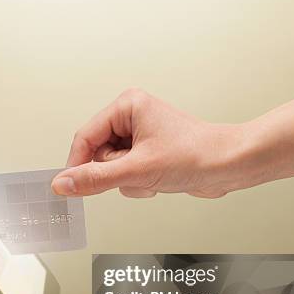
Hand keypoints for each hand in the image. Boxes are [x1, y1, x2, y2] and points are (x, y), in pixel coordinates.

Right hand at [51, 88, 246, 197]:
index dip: (76, 164)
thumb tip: (63, 183)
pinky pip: (125, 172)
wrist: (229, 166)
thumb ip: (95, 178)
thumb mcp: (137, 170)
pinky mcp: (146, 151)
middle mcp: (131, 116)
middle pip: (97, 153)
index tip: (70, 186)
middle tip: (136, 173)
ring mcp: (139, 135)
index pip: (85, 137)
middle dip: (115, 171)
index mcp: (127, 106)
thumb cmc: (195, 155)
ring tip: (152, 174)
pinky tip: (157, 179)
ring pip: (111, 166)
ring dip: (128, 179)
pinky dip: (138, 182)